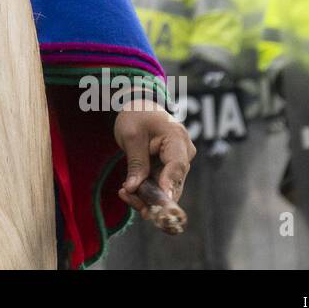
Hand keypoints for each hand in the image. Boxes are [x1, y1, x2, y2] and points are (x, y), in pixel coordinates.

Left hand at [114, 98, 194, 214]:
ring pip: (167, 190)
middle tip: (128, 198)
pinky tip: (127, 192)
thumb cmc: (137, 116)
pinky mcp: (170, 171)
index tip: (162, 199)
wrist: (140, 108)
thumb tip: (133, 189)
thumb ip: (135, 162)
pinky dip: (145, 192)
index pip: (177, 165)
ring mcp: (179, 164)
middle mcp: (184, 154)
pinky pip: (160, 188)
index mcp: (178, 138)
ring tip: (123, 193)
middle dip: (153, 196)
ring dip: (146, 197)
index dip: (170, 183)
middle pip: (174, 183)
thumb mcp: (131, 136)